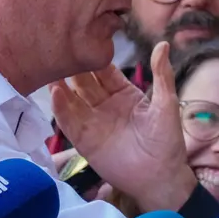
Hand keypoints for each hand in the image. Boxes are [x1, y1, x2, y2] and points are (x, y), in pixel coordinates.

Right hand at [51, 42, 195, 211]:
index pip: (104, 71)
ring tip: (51, 69)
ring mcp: (93, 123)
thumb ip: (162, 75)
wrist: (160, 177)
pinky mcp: (84, 141)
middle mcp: (105, 106)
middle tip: (60, 50)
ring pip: (72, 99)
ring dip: (61, 86)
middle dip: (73, 68)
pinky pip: (69, 122)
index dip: (94, 57)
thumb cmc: (167, 141)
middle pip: (84, 82)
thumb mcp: (166, 104)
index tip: (83, 39)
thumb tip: (163, 44)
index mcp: (124, 94)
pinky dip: (61, 108)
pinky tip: (54, 93)